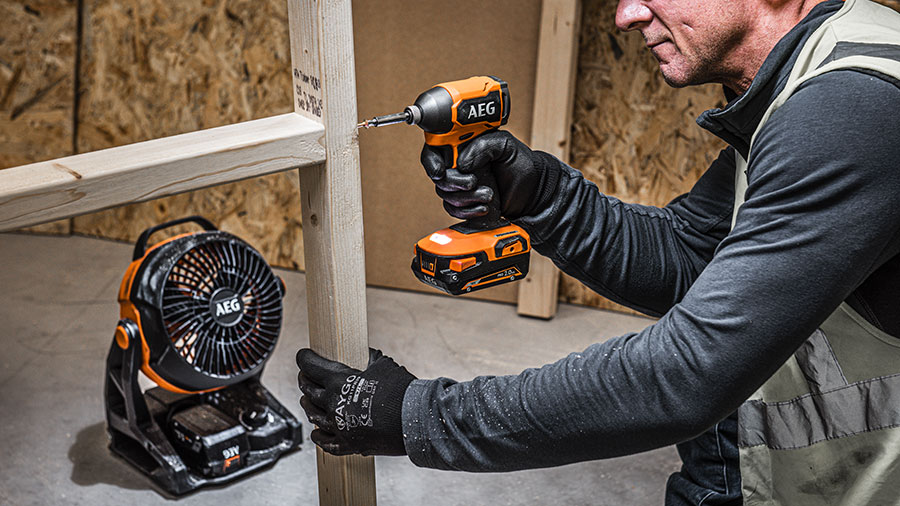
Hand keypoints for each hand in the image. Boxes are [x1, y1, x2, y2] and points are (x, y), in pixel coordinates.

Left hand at [296, 348, 415, 455]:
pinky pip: (324, 441)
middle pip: (307, 390)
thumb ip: (365, 358)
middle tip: (306, 375)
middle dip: (305, 380)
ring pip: (312, 415)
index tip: (303, 356)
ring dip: (308, 404)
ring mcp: (339, 425)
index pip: (310, 366)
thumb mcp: (381, 363)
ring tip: (309, 400)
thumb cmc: (401, 390)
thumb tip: (361, 354)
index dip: (304, 358)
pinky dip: (318, 435)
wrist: (415, 417)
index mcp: (339, 381)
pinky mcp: (348, 443)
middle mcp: (334, 404)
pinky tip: (317, 431)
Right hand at [421, 130, 557, 220]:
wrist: (534, 193)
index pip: (435, 149)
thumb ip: (483, 146)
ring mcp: (462, 185)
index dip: (432, 161)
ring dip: (466, 198)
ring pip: (446, 195)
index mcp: (464, 146)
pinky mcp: (466, 203)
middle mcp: (459, 165)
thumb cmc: (522, 166)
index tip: (441, 171)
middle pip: (439, 176)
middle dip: (455, 183)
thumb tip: (461, 162)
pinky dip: (467, 211)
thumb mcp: (506, 146)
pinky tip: (484, 208)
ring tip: (489, 195)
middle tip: (473, 182)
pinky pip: (453, 210)